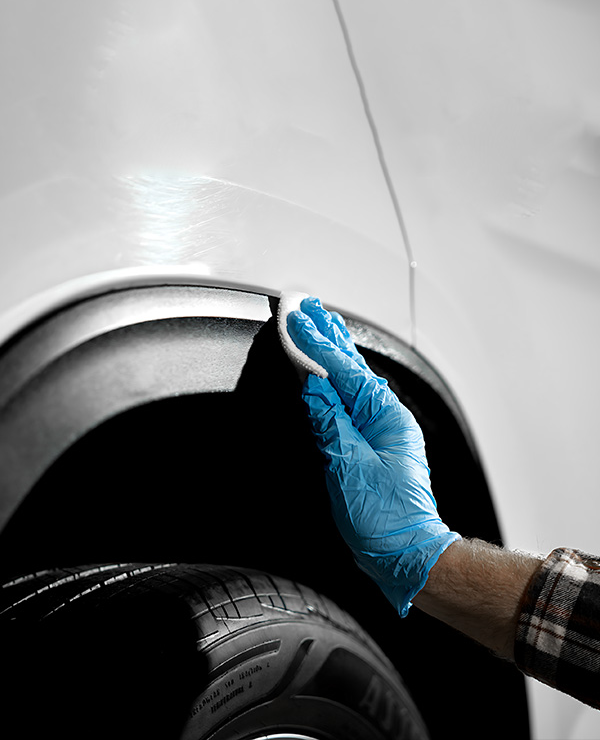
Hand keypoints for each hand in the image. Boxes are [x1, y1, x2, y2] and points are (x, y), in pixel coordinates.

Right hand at [287, 298, 460, 616]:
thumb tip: (314, 390)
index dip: (317, 343)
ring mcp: (384, 430)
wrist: (408, 553)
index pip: (344, 370)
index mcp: (385, 416)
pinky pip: (353, 400)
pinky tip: (333, 374)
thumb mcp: (348, 466)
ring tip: (322, 328)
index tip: (298, 319)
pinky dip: (339, 380)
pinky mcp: (375, 444)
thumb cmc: (386, 518)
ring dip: (334, 353)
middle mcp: (388, 417)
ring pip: (354, 381)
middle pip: (352, 367)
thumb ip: (330, 423)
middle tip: (309, 309)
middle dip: (329, 337)